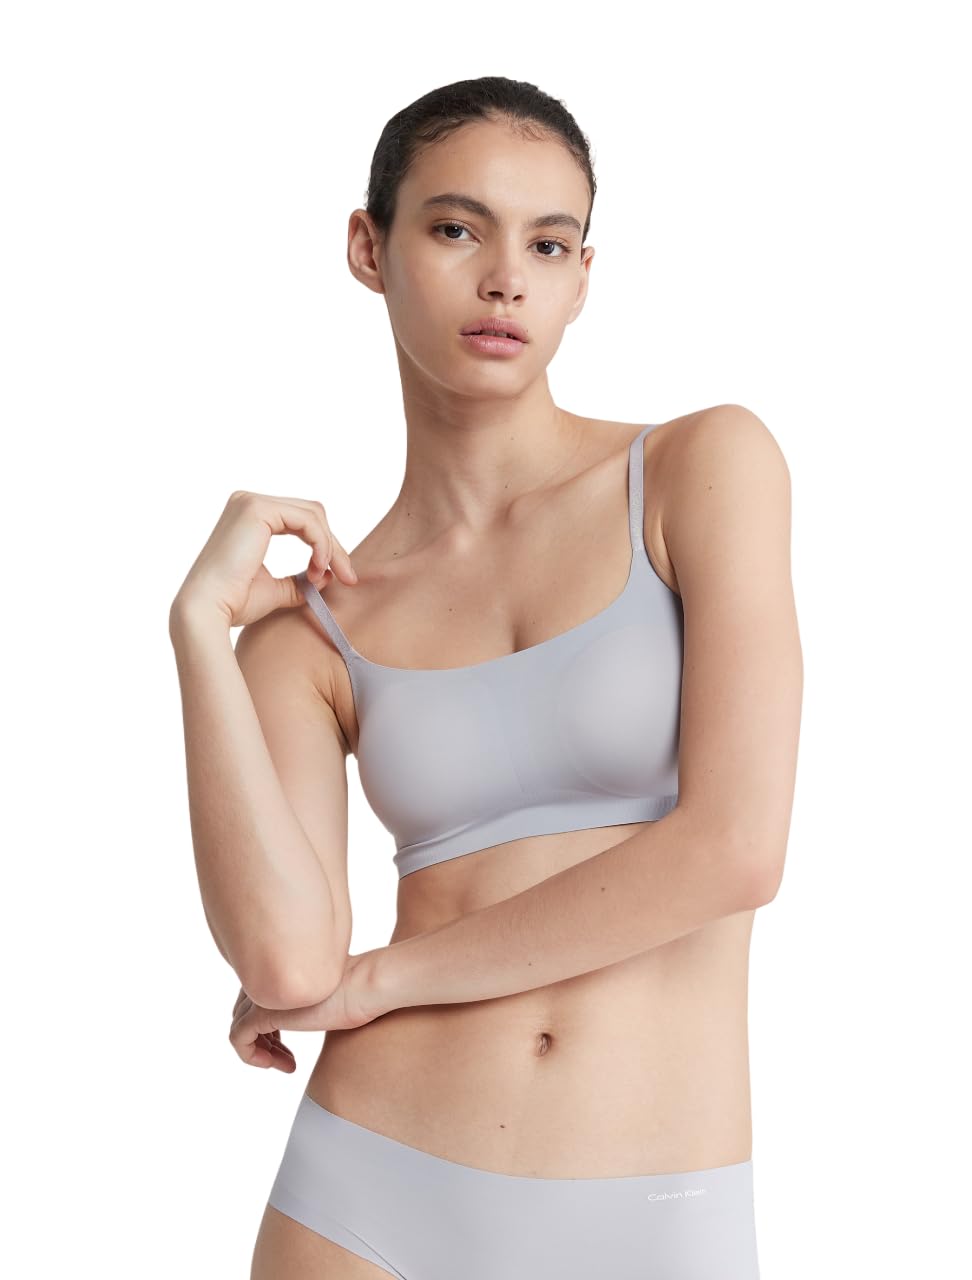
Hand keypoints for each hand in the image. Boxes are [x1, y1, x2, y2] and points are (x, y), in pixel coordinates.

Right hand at [170, 488, 359, 632]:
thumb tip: (326, 575)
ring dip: (330, 547)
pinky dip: (321, 544)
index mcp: (250, 516)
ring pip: (313, 515)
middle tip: (348, 577)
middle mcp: (248, 502)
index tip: (343, 576)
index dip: (327, 546)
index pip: (303, 521)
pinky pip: (307, 521)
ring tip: (329, 575)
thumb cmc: (234, 603)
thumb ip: (300, 580)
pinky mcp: (258, 509)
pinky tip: (318, 568)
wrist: (208, 611)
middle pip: (311, 514)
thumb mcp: (275, 589)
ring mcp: (252, 502)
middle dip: (334, 546)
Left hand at [228, 949, 386, 1069]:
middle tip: (288, 1060)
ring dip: (262, 1052)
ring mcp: (262, 994)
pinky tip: (278, 1064)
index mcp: (280, 967)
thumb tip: (311, 1015)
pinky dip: (251, 1056)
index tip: (291, 1050)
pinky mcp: (261, 1012)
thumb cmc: (358, 991)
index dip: (271, 1029)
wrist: (366, 985)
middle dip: (266, 1041)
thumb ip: (308, 1001)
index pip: (258, 1000)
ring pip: (241, 1027)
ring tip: (286, 1065)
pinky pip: (238, 1039)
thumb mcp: (325, 996)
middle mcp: (266, 976)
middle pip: (246, 1013)